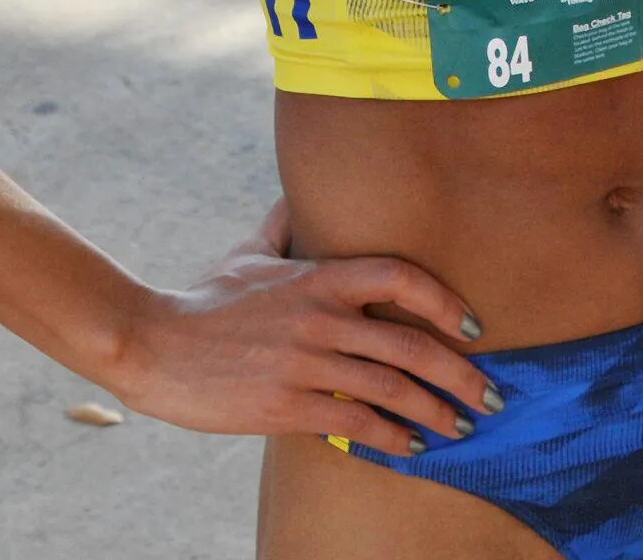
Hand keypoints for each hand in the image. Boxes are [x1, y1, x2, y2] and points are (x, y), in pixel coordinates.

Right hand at [99, 201, 495, 455]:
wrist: (153, 345)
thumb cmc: (204, 300)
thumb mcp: (248, 254)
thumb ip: (284, 226)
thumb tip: (298, 194)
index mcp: (319, 277)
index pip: (401, 276)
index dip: (444, 300)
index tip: (472, 327)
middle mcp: (321, 317)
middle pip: (410, 343)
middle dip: (459, 374)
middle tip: (489, 395)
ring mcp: (305, 362)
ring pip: (391, 388)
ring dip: (435, 412)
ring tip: (459, 428)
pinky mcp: (286, 404)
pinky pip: (354, 422)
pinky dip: (391, 437)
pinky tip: (410, 448)